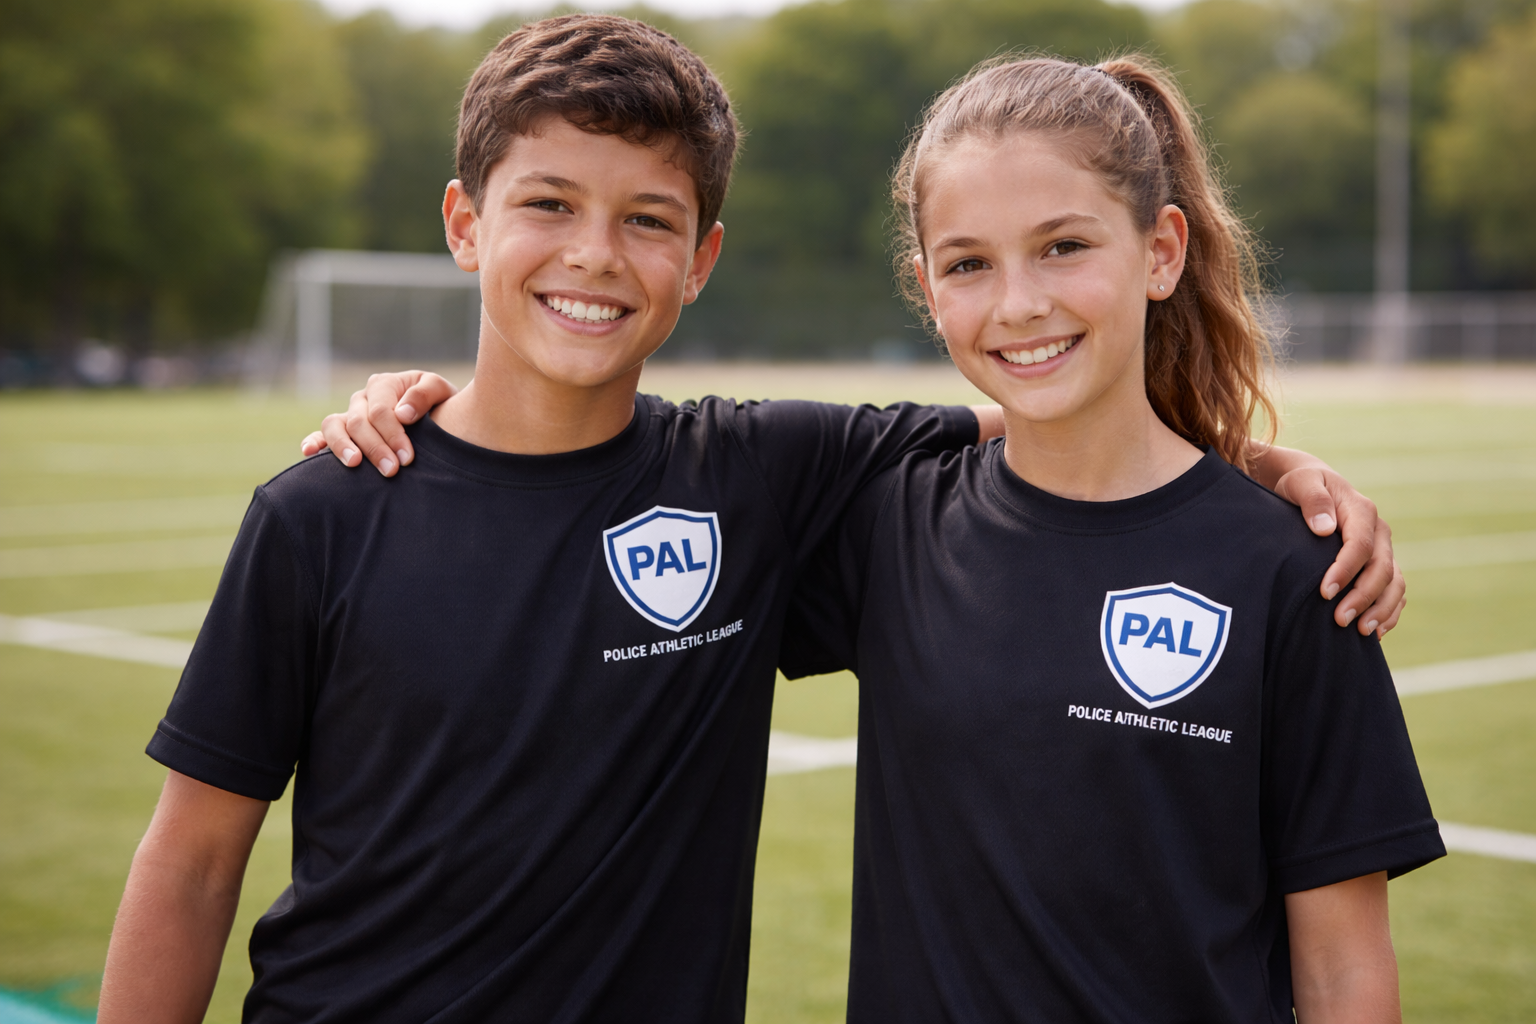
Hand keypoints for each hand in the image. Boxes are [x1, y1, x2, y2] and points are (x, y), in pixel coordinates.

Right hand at [299, 371, 458, 476]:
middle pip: (359, 422)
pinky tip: (309, 452)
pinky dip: (314, 441)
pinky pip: (323, 433)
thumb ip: (425, 395)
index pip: (382, 410)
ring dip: (342, 446)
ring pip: (334, 425)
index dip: (393, 434)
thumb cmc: (441, 405)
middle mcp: (363, 399)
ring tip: (355, 464)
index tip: (407, 458)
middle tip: (391, 470)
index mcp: (385, 384)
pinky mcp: (343, 431)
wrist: (441, 418)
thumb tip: (403, 414)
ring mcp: (350, 414)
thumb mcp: (441, 392)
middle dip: (375, 447)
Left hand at [1273, 466, 1404, 637]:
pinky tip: (1375, 631)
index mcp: (1362, 511)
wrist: (1311, 487)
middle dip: (1363, 596)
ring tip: (1361, 632)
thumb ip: (1312, 500)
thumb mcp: (1301, 483)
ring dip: (1381, 609)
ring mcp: (1383, 550)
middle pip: (1382, 569)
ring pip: (1394, 583)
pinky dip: (1389, 612)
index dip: (1346, 570)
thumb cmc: (1302, 485)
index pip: (1361, 545)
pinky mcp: (1380, 565)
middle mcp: (1379, 532)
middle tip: (1340, 619)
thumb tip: (1325, 529)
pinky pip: (1395, 591)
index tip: (1325, 592)